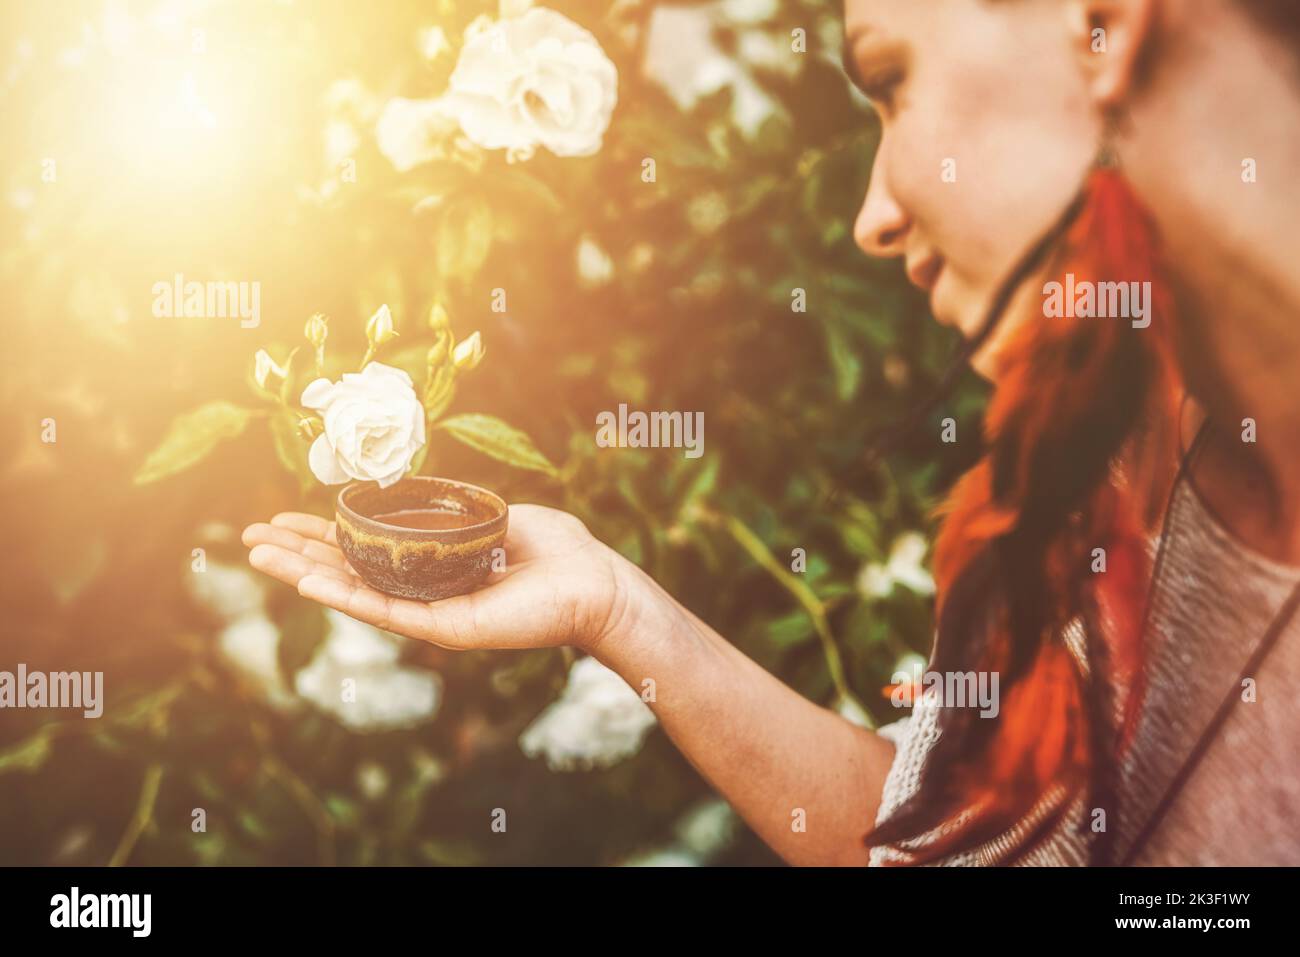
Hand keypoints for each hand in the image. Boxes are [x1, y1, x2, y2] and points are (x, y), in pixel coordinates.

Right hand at [241, 504, 633, 652]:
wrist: (595, 582)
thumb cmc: (556, 549)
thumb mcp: (493, 515)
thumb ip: (453, 508)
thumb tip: (419, 492)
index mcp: (430, 565)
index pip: (364, 549)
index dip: (322, 534)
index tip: (282, 519)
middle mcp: (423, 591)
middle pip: (347, 571)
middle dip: (296, 553)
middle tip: (248, 539)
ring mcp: (431, 612)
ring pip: (355, 592)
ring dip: (304, 574)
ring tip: (260, 558)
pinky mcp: (447, 628)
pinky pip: (389, 611)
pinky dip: (346, 597)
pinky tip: (308, 582)